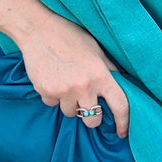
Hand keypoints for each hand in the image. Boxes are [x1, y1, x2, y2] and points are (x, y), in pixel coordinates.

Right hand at [17, 13, 129, 136]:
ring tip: (65, 81)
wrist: (39, 30)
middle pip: (92, 119)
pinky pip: (52, 103)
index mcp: (100, 74)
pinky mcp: (46, 91)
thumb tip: (122, 86)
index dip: (123, 122)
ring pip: (69, 112)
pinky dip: (52, 95)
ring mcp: (63, 91)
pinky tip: (52, 77)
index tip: (121, 132)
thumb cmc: (70, 36)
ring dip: (69, 103)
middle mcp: (84, 86)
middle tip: (85, 102)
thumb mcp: (96, 50)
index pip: (119, 104)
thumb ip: (108, 69)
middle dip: (90, 116)